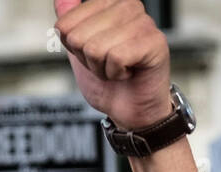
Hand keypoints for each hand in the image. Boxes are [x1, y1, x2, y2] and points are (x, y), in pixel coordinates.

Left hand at [54, 0, 171, 129]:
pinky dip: (116, 74)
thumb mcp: (79, 49)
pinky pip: (115, 58)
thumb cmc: (108, 82)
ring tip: (119, 69)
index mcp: (108, 3)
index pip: (65, 25)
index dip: (74, 50)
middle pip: (78, 37)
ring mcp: (143, 22)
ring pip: (96, 48)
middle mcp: (128, 5)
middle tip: (108, 64)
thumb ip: (68, 21)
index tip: (95, 55)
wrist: (131, 111)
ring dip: (102, 69)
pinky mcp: (154, 41)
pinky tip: (129, 72)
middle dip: (88, 60)